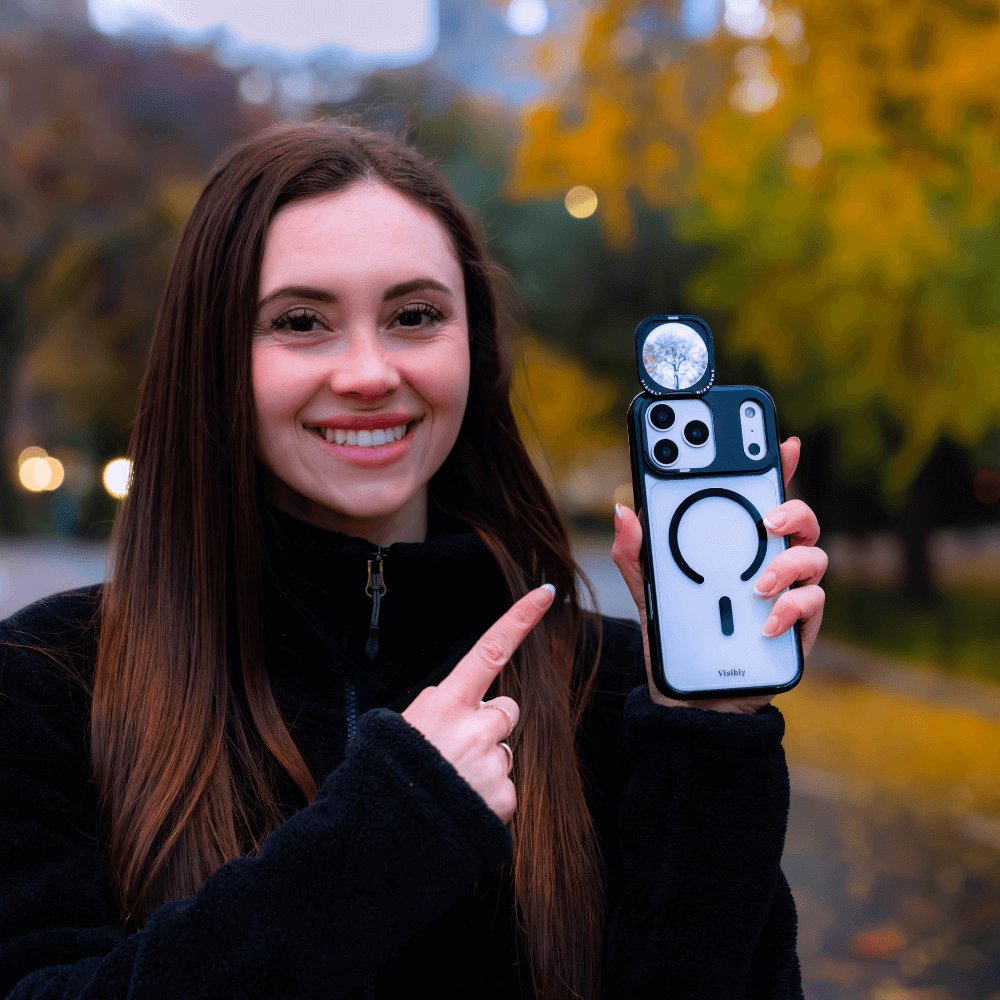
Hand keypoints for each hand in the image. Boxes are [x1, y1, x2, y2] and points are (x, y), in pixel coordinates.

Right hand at [401, 585, 553, 822]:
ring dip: (485, 764)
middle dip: (489, 725)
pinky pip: (506, 786)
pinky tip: (462, 804)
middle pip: (505, 710)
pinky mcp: (505, 799)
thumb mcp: (401, 726)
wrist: (381, 837)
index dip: (520, 619)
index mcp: (447, 703)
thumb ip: (439, 706)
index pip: (490, 650)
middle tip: (455, 751)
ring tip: (451, 784)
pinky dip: (488, 796)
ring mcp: (492, 764)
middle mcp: (476, 728)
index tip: (545, 593)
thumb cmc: (387, 774)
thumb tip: (470, 704)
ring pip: (504, 751)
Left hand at [611, 437, 825, 714]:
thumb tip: (622, 512)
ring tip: (758, 585)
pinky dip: (791, 608)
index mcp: (737, 543)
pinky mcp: (799, 626)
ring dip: (787, 565)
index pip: (760, 496)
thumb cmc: (679, 634)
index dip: (776, 466)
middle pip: (800, 518)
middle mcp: (770, 560)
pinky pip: (813, 603)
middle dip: (791, 507)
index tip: (783, 442)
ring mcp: (789, 591)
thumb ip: (636, 552)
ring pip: (814, 556)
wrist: (693, 695)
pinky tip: (764, 621)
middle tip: (766, 519)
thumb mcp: (650, 590)